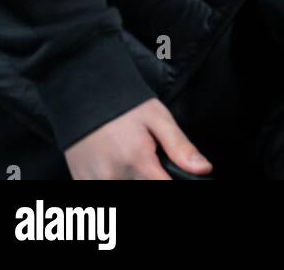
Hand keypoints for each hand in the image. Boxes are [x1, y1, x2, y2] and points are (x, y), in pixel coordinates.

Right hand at [63, 98, 211, 180]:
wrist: (84, 94)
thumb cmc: (124, 106)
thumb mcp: (158, 119)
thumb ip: (180, 147)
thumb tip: (203, 170)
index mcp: (137, 160)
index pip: (163, 188)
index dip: (171, 181)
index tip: (170, 172)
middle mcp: (113, 176)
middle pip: (143, 188)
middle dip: (151, 177)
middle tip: (148, 159)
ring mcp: (93, 181)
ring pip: (123, 190)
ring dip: (131, 178)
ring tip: (129, 158)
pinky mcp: (80, 181)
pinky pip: (102, 190)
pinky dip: (113, 180)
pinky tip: (114, 165)